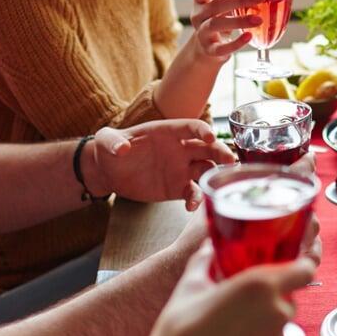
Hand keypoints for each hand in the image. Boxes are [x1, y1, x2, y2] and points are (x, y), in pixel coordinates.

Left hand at [92, 119, 235, 207]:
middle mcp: (180, 149)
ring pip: (206, 170)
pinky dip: (196, 199)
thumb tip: (122, 148)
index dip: (202, 130)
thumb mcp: (106, 139)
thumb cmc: (109, 148)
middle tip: (231, 161)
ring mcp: (181, 168)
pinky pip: (193, 193)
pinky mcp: (177, 187)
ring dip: (216, 176)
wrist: (108, 171)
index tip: (210, 137)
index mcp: (168, 132)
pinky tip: (191, 207)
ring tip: (220, 187)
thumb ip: (113, 141)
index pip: (191, 127)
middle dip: (221, 153)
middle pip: (208, 148)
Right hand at [135, 243, 317, 335]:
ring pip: (280, 320)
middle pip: (289, 295)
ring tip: (233, 321)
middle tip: (246, 294)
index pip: (305, 268)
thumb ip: (204, 261)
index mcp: (261, 285)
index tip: (293, 261)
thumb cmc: (181, 331)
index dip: (302, 263)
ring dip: (265, 316)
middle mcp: (277, 311)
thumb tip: (208, 249)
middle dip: (273, 293)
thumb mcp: (190, 286)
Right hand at [188, 0, 264, 60]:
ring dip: (239, 21)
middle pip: (215, 5)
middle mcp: (198, 16)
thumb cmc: (219, 19)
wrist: (206, 47)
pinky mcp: (209, 50)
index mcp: (200, 1)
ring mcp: (202, 33)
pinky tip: (249, 36)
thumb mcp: (223, 6)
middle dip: (239, 0)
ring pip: (216, 24)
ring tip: (258, 20)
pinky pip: (221, 48)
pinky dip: (236, 43)